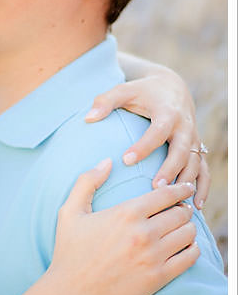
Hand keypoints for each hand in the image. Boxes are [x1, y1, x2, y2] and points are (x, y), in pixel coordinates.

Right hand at [32, 159, 198, 294]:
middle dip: (182, 208)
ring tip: (180, 226)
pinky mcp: (159, 276)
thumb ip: (87, 182)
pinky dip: (191, 249)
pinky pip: (189, 257)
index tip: (183, 187)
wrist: (73, 292)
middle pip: (181, 212)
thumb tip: (106, 161)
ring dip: (187, 227)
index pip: (166, 194)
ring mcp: (154, 256)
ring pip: (188, 233)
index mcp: (125, 214)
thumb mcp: (69, 212)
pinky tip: (183, 246)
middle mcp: (144, 233)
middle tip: (178, 208)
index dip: (179, 188)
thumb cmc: (70, 251)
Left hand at [85, 71, 208, 208]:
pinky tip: (196, 205)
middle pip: (182, 151)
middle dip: (170, 169)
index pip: (157, 132)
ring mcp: (194, 140)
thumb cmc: (142, 92)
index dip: (143, 146)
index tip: (126, 160)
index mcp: (167, 113)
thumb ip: (105, 101)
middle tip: (155, 188)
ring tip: (175, 202)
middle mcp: (185, 127)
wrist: (172, 89)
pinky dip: (203, 187)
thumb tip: (88, 117)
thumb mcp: (124, 90)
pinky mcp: (198, 149)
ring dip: (187, 182)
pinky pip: (204, 170)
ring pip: (196, 163)